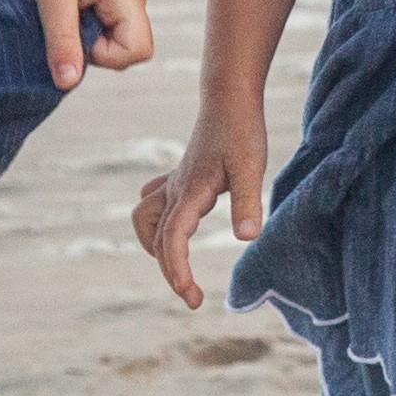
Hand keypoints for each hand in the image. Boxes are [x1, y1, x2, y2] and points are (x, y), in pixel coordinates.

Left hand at [15, 0, 154, 93]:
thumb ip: (63, 41)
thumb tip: (67, 83)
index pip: (137, 52)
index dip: (104, 56)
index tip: (73, 30)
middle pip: (126, 50)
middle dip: (92, 49)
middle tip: (63, 20)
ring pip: (110, 41)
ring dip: (82, 38)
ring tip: (59, 10)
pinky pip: (99, 28)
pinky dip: (78, 27)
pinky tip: (60, 7)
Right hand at [132, 114, 264, 305]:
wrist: (229, 96)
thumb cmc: (242, 129)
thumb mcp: (251, 166)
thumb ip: (247, 202)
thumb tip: (247, 238)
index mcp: (191, 193)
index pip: (172, 240)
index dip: (177, 271)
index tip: (191, 296)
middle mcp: (175, 190)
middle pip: (158, 239)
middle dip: (170, 271)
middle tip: (194, 298)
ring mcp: (175, 182)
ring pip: (144, 219)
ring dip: (154, 245)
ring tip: (178, 264)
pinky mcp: (182, 175)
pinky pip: (153, 202)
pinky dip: (157, 221)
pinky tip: (177, 224)